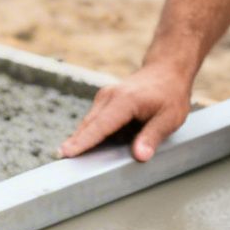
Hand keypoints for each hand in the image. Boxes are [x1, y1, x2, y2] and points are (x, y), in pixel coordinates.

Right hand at [59, 64, 193, 161]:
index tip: (67, 152)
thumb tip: (140, 156)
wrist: (166, 70)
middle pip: (88, 125)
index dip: (84, 141)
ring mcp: (104, 97)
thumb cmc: (170, 95)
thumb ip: (152, 137)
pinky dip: (90, 133)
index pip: (101, 126)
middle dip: (74, 142)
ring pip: (89, 123)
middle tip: (59, 159)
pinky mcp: (104, 101)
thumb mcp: (169, 118)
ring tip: (68, 155)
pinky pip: (94, 120)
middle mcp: (110, 97)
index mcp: (125, 101)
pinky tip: (86, 146)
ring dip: (80, 139)